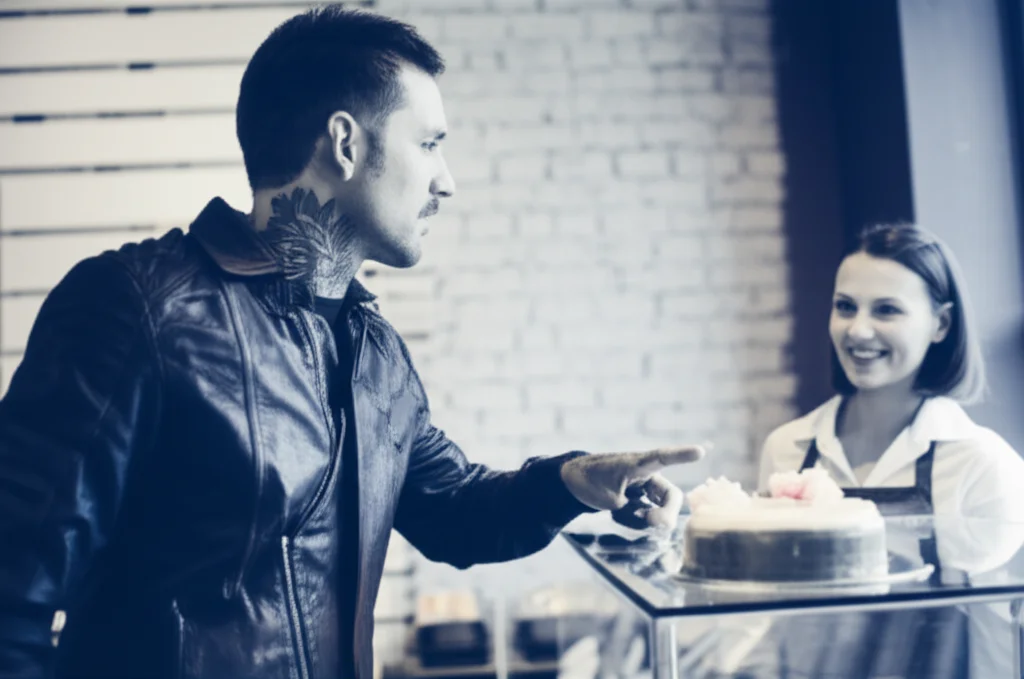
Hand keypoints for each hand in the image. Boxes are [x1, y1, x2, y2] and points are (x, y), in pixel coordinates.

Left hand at [560, 446, 705, 529]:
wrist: (574, 482)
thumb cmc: (590, 481)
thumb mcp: (610, 500)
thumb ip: (634, 514)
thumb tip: (655, 526)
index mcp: (637, 465)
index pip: (663, 457)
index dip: (682, 455)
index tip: (700, 451)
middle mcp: (647, 475)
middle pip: (671, 498)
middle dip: (664, 515)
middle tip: (649, 524)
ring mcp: (645, 488)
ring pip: (660, 511)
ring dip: (641, 520)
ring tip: (618, 513)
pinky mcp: (641, 499)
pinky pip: (646, 517)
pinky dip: (634, 521)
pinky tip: (619, 514)